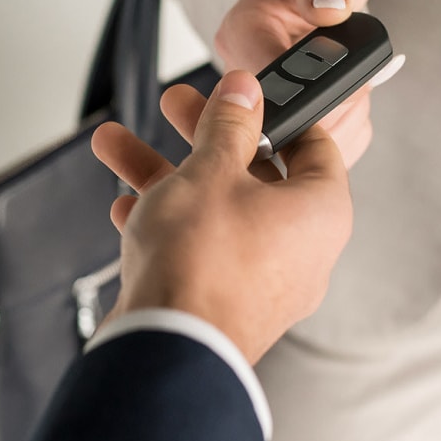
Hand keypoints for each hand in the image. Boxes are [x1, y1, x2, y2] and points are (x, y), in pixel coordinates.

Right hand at [90, 71, 352, 363]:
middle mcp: (301, 250)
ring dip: (167, 175)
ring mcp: (262, 282)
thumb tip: (244, 93)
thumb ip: (229, 124)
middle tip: (177, 108)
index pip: (315, 146)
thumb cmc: (202, 265)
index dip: (278, 113)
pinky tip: (125, 206)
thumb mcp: (211, 170)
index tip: (245, 95)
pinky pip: (200, 249)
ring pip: (216, 211)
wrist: (166, 348)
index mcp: (321, 212)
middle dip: (203, 137)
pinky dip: (167, 224)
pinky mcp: (223, 303)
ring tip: (119, 146)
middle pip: (255, 175)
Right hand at [215, 0, 399, 166]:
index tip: (352, 85)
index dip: (315, 93)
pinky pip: (313, 154)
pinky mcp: (275, 130)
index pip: (268, 82)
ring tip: (353, 90)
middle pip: (285, 124)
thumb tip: (330, 5)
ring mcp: (253, 110)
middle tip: (360, 86)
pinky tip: (347, 107)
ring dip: (342, 124)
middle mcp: (237, 77)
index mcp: (242, 32)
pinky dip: (343, 136)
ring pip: (300, 148)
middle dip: (336, 112)